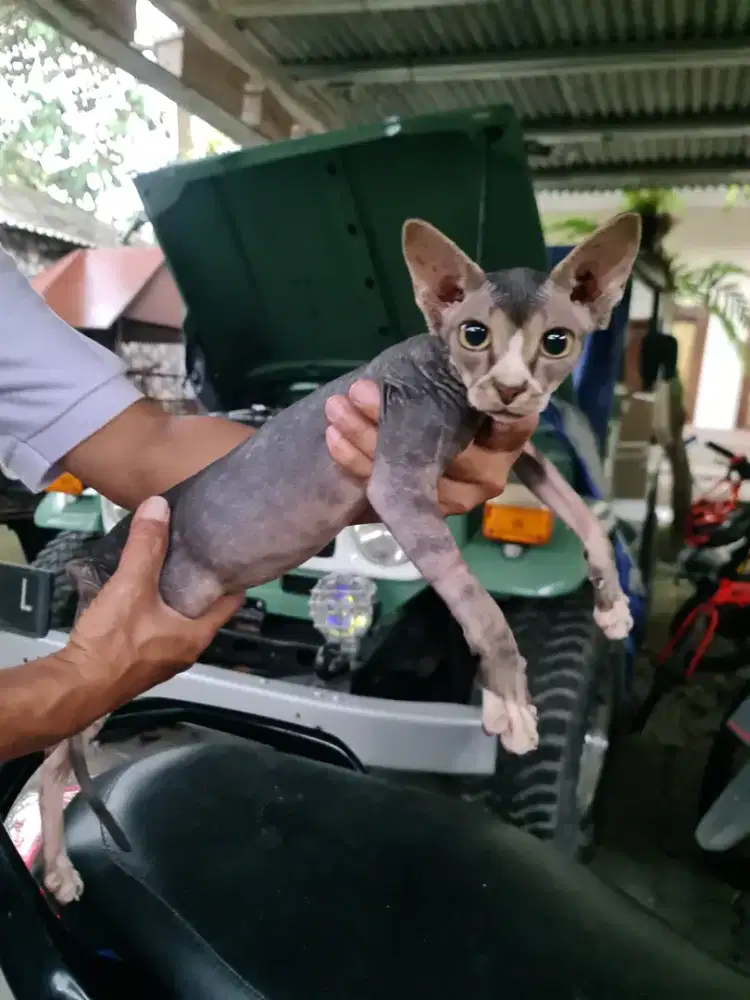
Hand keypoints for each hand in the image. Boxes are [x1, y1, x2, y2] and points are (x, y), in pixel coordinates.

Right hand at [65, 496, 243, 703]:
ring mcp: (163, 658)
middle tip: (197, 547)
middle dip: (200, 579)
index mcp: (198, 634)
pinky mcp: (139, 660)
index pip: (231, 600)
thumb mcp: (131, 586)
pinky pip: (156, 627)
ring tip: (168, 560)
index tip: (231, 548)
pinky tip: (140, 590)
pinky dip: (155, 607)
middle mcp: (187, 649)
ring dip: (175, 594)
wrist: (75, 686)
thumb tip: (160, 505)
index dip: (233, 574)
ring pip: (178, 617)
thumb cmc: (113, 641)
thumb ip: (146, 546)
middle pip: (204, 607)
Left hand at [324, 379, 538, 516]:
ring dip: (368, 441)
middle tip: (360, 392)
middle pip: (446, 453)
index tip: (471, 394)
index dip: (500, 415)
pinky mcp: (422, 510)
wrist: (406, 425)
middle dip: (396, 422)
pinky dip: (357, 462)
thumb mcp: (448, 371)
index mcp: (507, 435)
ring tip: (337, 409)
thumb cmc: (439, 388)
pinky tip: (335, 438)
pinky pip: (389, 490)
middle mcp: (488, 471)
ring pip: (414, 476)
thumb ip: (454, 368)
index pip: (514, 425)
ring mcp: (456, 496)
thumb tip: (450, 344)